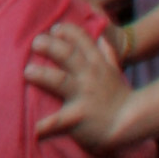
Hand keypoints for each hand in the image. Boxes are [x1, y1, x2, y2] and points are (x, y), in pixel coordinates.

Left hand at [33, 18, 138, 144]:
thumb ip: (107, 55)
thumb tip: (103, 38)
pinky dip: (45, 126)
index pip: (82, 40)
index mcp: (97, 65)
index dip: (68, 32)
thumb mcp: (115, 74)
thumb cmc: (118, 98)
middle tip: (35, 43)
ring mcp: (83, 97)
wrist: (130, 125)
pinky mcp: (78, 118)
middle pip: (68, 55)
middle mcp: (89, 77)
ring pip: (59, 80)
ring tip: (28, 71)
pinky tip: (33, 129)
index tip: (54, 29)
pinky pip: (59, 121)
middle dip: (51, 46)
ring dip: (42, 74)